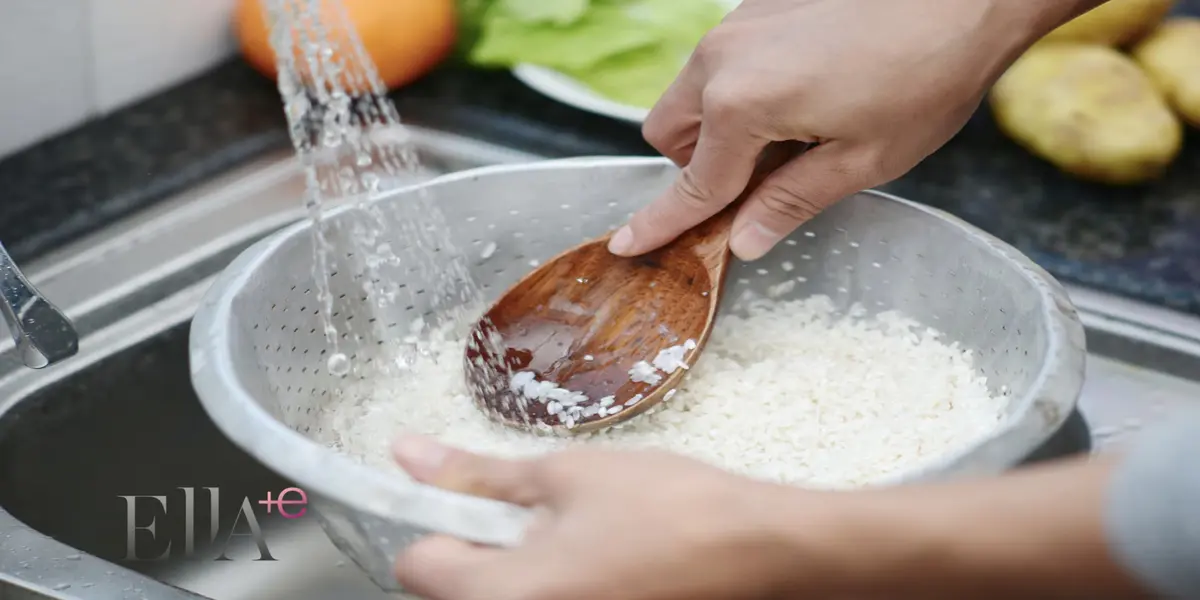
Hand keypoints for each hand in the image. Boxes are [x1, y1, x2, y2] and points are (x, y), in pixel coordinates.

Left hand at [390, 436, 826, 599]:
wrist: (766, 555)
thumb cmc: (673, 509)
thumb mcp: (567, 474)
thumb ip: (478, 476)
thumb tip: (411, 456)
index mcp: (502, 597)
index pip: (416, 565)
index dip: (442, 521)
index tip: (475, 499)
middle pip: (458, 591)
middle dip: (485, 550)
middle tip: (542, 515)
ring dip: (524, 570)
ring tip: (584, 539)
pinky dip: (560, 587)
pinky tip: (607, 565)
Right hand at [608, 0, 1079, 260]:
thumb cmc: (926, 73)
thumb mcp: (862, 160)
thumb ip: (790, 202)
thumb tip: (744, 240)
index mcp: (741, 105)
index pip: (693, 184)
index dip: (661, 223)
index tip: (627, 245)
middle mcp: (722, 58)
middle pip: (668, 131)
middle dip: (696, 165)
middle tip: (757, 182)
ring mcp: (736, 24)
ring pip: (692, 91)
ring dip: (719, 126)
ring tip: (792, 133)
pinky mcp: (758, 5)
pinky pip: (722, 60)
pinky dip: (741, 89)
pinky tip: (804, 92)